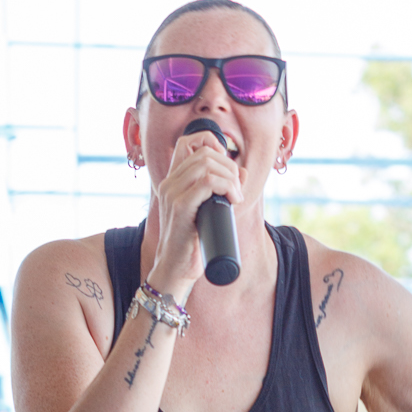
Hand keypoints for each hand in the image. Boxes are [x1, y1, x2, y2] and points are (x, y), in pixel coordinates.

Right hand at [152, 131, 243, 291]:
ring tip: (236, 196)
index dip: (213, 145)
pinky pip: (207, 182)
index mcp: (173, 181)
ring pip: (207, 164)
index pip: (188, 142)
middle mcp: (169, 183)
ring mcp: (171, 193)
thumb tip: (242, 171)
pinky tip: (232, 200)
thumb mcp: (208, 211)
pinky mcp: (179, 206)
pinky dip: (227, 187)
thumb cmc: (192, 244)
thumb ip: (221, 189)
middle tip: (237, 189)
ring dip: (230, 177)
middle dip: (229, 166)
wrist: (176, 270)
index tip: (227, 170)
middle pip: (204, 152)